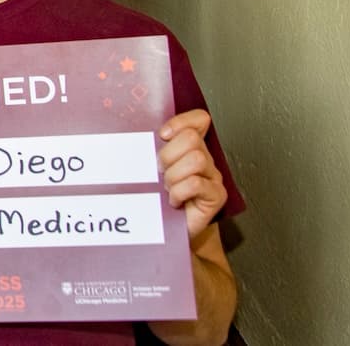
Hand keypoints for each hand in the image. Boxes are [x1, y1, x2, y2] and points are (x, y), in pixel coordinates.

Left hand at [159, 109, 225, 238]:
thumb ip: (148, 147)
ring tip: (168, 188)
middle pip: (191, 139)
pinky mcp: (216, 196)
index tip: (162, 135)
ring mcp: (213, 177)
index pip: (199, 120)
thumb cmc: (156, 197)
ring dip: (173, 176)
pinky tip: (174, 201)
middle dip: (168, 155)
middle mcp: (205, 159)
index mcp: (190, 148)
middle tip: (160, 173)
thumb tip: (133, 128)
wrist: (166, 230)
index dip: (181, 122)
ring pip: (196, 159)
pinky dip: (179, 192)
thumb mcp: (149, 166)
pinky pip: (196, 183)